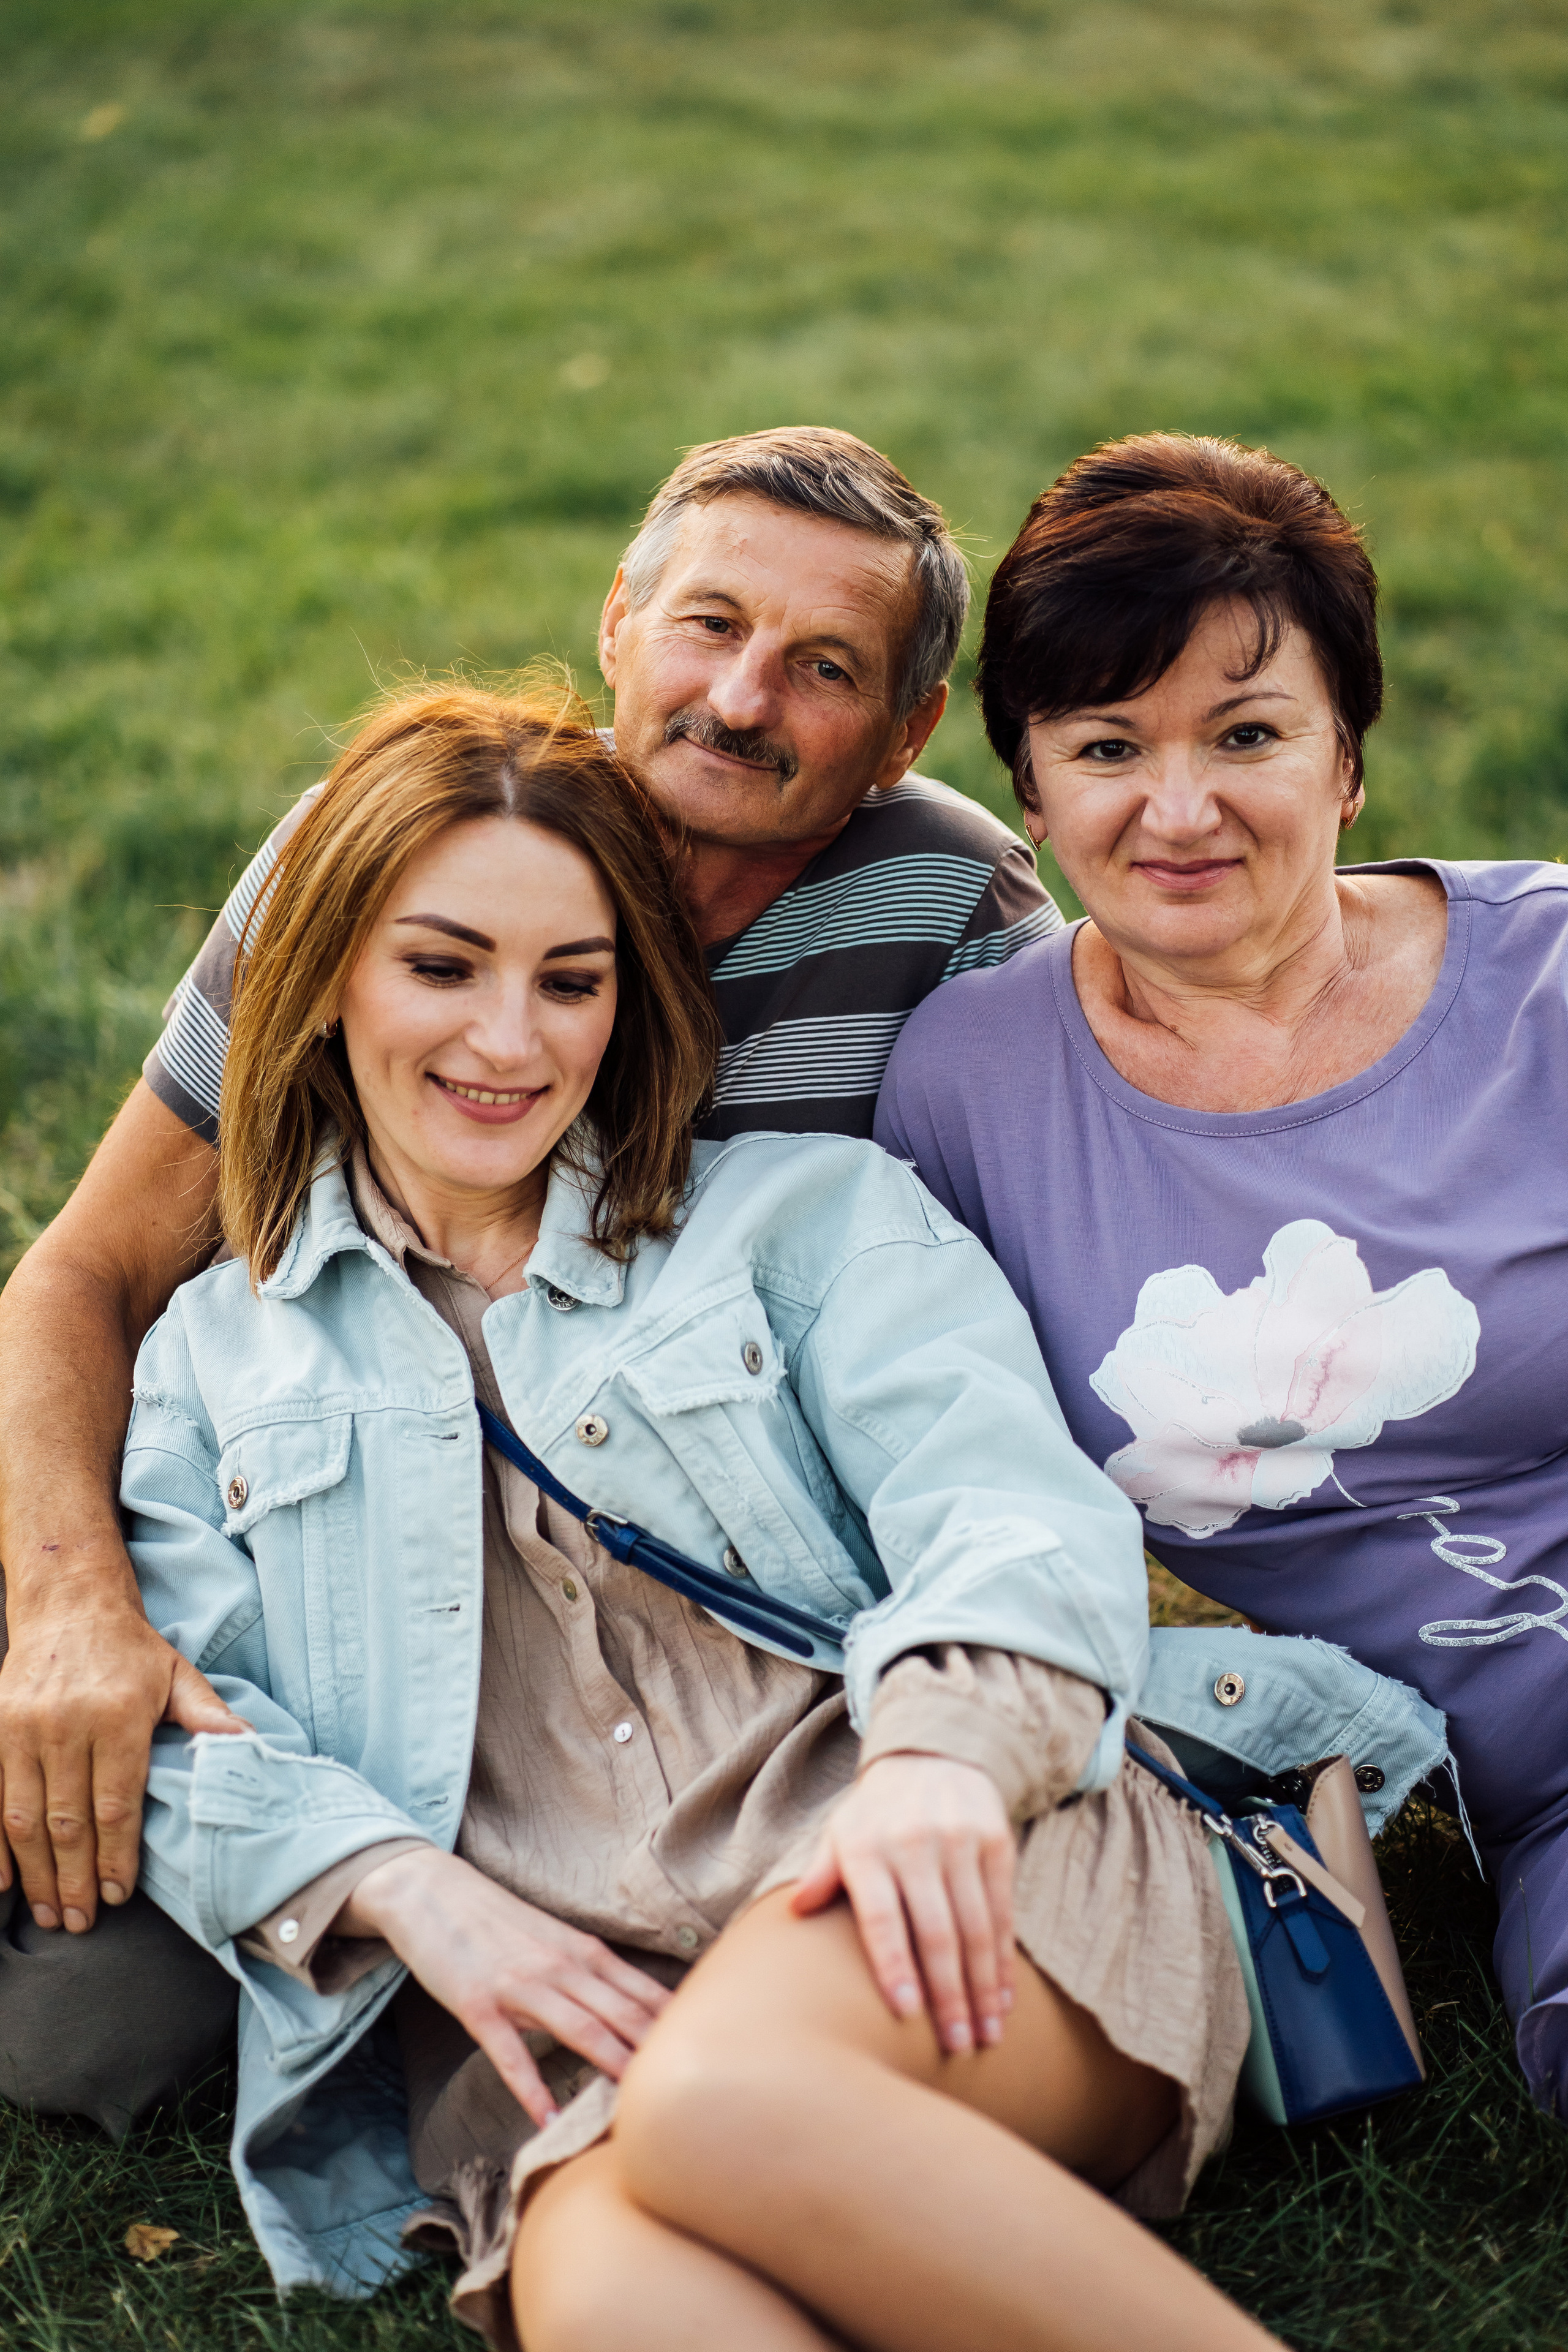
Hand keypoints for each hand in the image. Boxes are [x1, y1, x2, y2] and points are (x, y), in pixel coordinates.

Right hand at [0, 1564, 246, 1930]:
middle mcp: (67, 1725)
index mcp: (119, 1715)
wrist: (69, 1605)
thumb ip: (208, 1716)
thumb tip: (250, 1747)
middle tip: (81, 1922)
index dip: (115, 1857)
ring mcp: (24, 1729)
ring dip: (36, 1875)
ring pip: (25, 1818)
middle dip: (74, 1880)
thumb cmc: (131, 1650)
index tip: (118, 1895)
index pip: (116, 1804)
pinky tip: (5, 1883)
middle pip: (68, 1821)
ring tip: (50, 1914)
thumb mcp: (178, 1675)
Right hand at [343, 1847, 672, 2129]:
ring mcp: (520, 1986)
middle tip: (687, 2091)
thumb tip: (631, 2014)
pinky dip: (531, 2088)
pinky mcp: (479, 2005)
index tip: (707, 2056)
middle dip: (657, 2052)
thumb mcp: (553, 1941)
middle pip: (623, 2013)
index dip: (676, 2027)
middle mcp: (561, 1966)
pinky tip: (548, 2118)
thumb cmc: (498, 1922)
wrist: (432, 1891)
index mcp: (584, 1952)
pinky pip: (510, 2053)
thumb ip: (590, 1975)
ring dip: (612, 2067)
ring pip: (580, 2029)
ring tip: (637, 2108)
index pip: (643, 1994)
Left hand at [790, 1753, 1014, 2056]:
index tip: (907, 2014)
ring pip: (977, 1929)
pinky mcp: (996, 1842)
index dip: (894, 1966)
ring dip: (983, 1988)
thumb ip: (821, 1874)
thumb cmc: (876, 1813)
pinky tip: (1004, 1998)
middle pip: (937, 1932)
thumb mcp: (840, 1833)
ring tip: (986, 2036)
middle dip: (949, 1996)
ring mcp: (961, 1842)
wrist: (932, 1754)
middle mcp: (916, 1844)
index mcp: (868, 1848)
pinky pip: (1003, 1911)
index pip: (882, 1917)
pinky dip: (1004, 1960)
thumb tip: (795, 1911)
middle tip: (958, 2047)